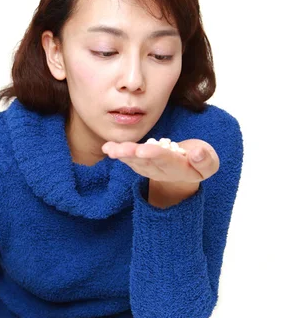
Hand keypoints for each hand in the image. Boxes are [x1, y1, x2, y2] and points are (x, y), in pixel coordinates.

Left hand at [102, 138, 219, 183]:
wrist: (189, 166)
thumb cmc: (200, 161)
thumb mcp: (209, 162)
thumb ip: (205, 160)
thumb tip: (198, 153)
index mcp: (179, 168)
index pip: (166, 160)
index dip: (155, 155)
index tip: (143, 150)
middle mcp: (161, 170)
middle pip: (146, 161)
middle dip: (133, 155)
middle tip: (121, 150)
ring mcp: (149, 168)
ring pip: (134, 161)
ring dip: (122, 154)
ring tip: (110, 149)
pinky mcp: (141, 163)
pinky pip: (129, 158)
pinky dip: (118, 152)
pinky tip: (107, 147)